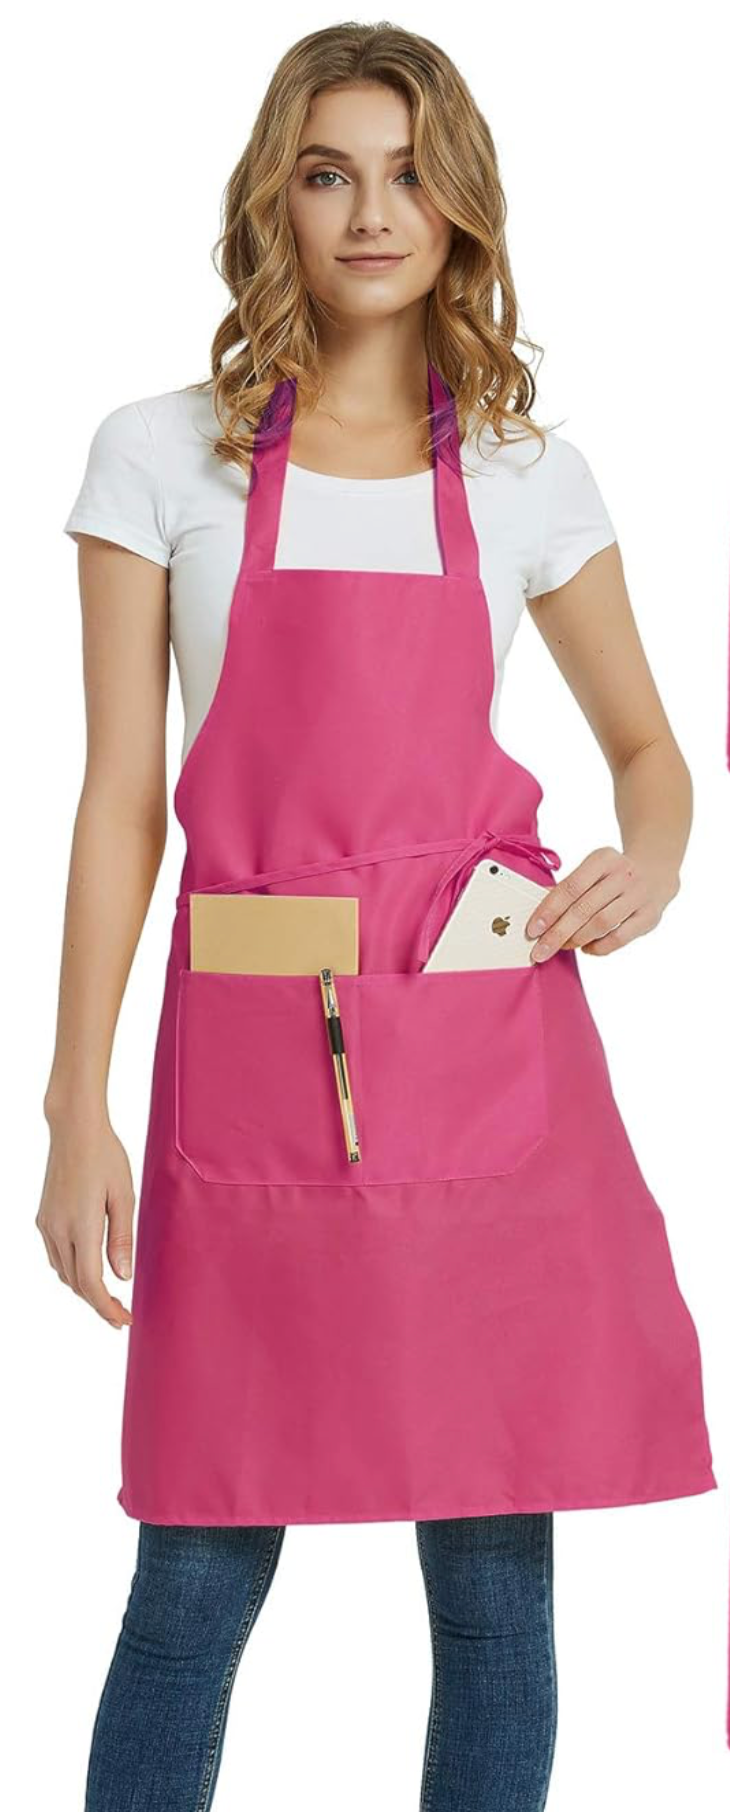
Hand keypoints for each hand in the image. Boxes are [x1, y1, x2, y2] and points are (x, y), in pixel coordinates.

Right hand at [36, 1109, 134, 1327]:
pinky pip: (56, 1256)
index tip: (124, 1320)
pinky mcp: (43, 1218)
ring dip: (84, 1288)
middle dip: (99, 1304)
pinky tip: (89, 1267)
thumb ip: (122, 1238)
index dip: (107, 1308)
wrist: (73, 1129)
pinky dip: (72, 1270)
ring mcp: (47, 1224)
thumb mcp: (124, 1195)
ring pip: (63, 1273)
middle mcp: (58, 1229)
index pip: (91, 1283)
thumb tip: (123, 1277)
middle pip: (76, 1284)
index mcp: (82, 1225)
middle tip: (122, 1314)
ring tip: (109, 1295)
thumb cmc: (106, 1156)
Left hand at [525, 844, 679, 960]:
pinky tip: (586, 948)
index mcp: (603, 859)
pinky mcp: (649, 916)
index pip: (570, 887)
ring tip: (562, 946)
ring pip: (602, 923)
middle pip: (584, 909)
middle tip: (540, 950)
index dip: (549, 910)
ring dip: (577, 939)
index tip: (532, 929)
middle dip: (558, 933)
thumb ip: (569, 888)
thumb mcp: (593, 869)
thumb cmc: (612, 874)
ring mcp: (639, 895)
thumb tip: (540, 914)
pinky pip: (620, 937)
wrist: (655, 871)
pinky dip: (599, 947)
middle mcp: (623, 875)